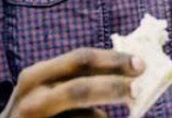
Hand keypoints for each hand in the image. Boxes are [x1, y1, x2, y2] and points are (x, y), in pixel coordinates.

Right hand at [0, 48, 144, 117]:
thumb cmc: (36, 111)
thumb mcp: (47, 89)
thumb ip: (79, 78)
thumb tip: (129, 73)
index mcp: (35, 77)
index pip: (80, 60)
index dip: (114, 60)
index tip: (140, 63)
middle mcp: (30, 99)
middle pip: (79, 90)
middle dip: (113, 88)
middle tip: (137, 90)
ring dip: (101, 117)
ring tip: (101, 115)